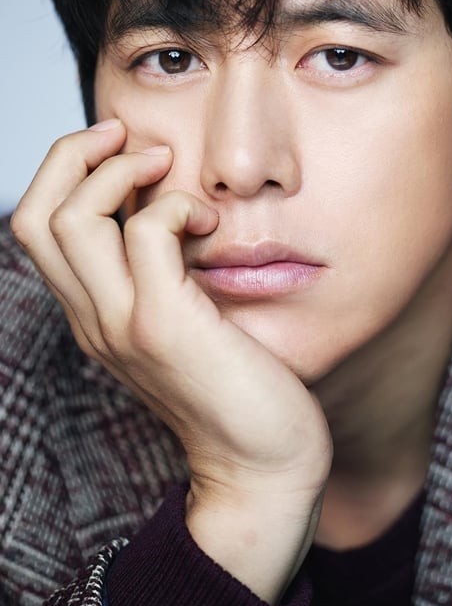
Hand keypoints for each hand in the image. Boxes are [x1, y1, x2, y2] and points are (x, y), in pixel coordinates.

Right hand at [11, 119, 331, 601]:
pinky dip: (173, 206)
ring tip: (168, 171)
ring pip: (72, 217)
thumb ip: (159, 275)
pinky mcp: (164, 327)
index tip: (118, 149)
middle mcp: (91, 319)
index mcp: (91, 315)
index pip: (34, 224)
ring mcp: (120, 324)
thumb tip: (165, 203)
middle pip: (34, 212)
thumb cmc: (234, 388)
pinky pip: (145, 234)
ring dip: (122, 172)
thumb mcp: (180, 323)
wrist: (261, 466)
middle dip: (75, 153)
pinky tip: (206, 221)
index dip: (65, 171)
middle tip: (129, 139)